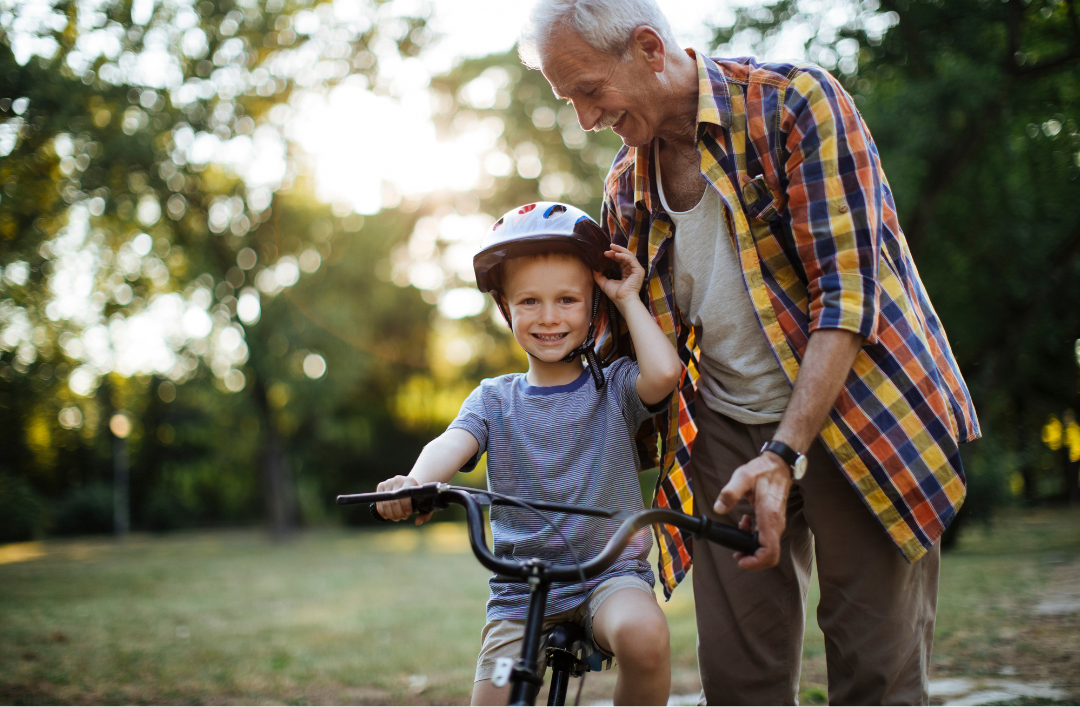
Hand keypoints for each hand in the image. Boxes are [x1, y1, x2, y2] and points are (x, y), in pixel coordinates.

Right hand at [374, 475, 432, 525]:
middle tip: (403, 517)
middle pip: (394, 502)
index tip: (409, 514)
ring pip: (385, 503)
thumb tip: (418, 523)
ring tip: (397, 517)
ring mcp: (388, 482)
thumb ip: (425, 514)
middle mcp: (398, 479)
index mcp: (410, 481)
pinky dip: (382, 512)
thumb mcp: (425, 504)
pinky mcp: (381, 486)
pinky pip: (378, 502)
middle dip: (398, 513)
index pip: (405, 496)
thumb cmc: (417, 497)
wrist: (408, 486)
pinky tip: (388, 516)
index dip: (406, 508)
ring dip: (390, 514)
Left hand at [593, 244, 643, 306]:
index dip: (613, 255)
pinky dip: (624, 256)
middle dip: (616, 250)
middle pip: (625, 256)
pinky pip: (631, 260)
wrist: (623, 301)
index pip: (620, 260)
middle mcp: (632, 270)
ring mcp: (636, 270)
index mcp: (626, 272)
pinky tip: (616, 255)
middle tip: (609, 246)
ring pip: (629, 255)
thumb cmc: (616, 294)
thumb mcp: (604, 283)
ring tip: (612, 248)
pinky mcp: (639, 271)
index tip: (604, 253)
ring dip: (620, 250)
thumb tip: (593, 268)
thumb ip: (599, 275)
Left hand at [713, 452, 792, 569]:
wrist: (779, 465)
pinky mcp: (774, 522)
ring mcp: (776, 524)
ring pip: (769, 549)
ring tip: (737, 536)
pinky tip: (744, 525)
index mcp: (769, 516)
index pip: (769, 550)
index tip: (741, 561)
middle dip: (753, 561)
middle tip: (737, 555)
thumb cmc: (762, 470)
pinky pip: (767, 539)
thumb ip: (730, 492)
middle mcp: (776, 524)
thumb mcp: (743, 476)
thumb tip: (718, 508)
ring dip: (752, 550)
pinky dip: (754, 539)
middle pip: (771, 555)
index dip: (756, 562)